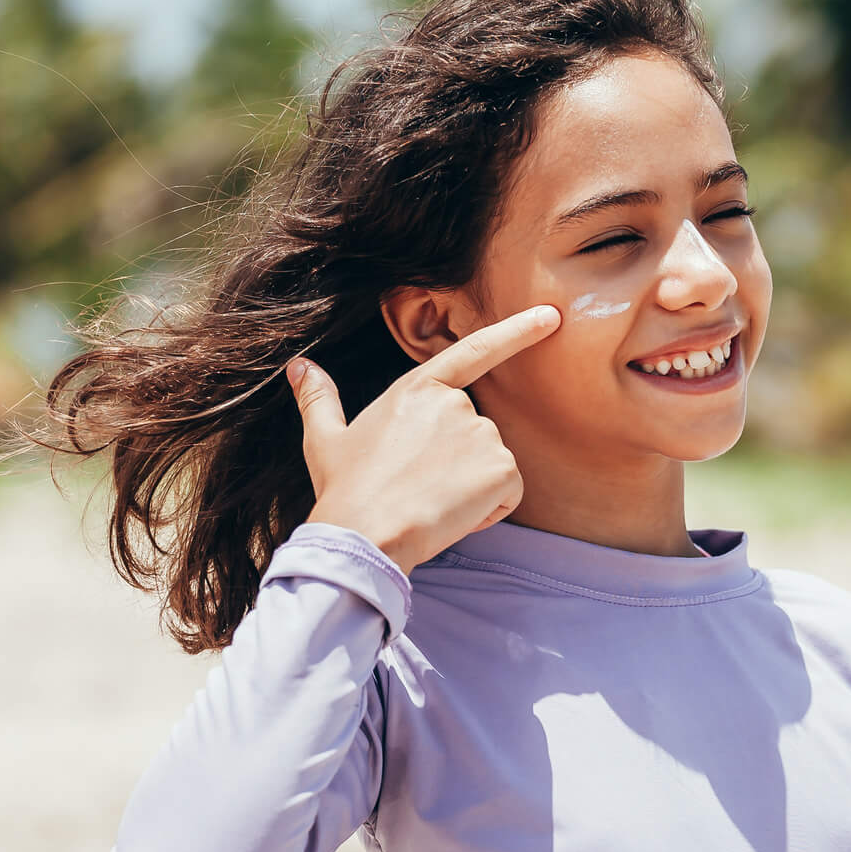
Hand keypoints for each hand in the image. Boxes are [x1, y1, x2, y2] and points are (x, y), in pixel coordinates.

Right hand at [284, 303, 560, 573]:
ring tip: (429, 504)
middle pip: (474, 434)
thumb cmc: (345, 490)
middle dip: (455, 464)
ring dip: (471, 488)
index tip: (550, 316)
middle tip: (416, 488)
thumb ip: (318, 398)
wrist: (366, 534)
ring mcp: (482, 434)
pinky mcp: (502, 468)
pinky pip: (509, 492)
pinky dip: (489, 510)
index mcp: (416, 389)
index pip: (474, 351)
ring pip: (491, 465)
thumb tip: (300, 366)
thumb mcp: (324, 439)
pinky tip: (454, 517)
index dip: (516, 332)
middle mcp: (456, 404)